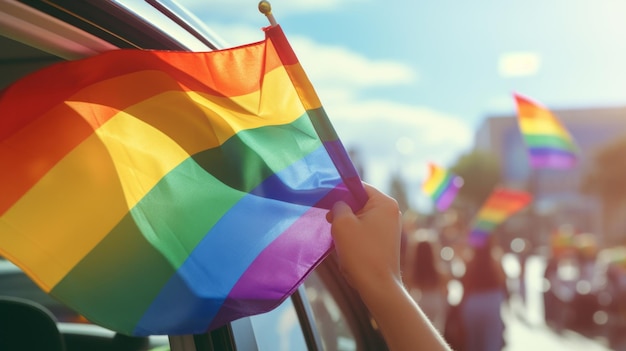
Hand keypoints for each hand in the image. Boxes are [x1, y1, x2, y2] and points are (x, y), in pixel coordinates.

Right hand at [326, 183, 401, 298]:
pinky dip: (353, 235)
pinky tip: (345, 247)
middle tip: (330, 222)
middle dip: (343, 211)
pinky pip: (364, 230)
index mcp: (385, 203)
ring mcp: (390, 228)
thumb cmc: (360, 253)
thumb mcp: (342, 223)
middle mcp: (391, 212)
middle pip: (360, 202)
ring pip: (360, 217)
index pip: (359, 187)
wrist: (377, 285)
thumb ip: (338, 206)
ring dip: (346, 225)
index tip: (326, 200)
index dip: (340, 191)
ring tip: (338, 238)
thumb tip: (339, 205)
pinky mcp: (385, 241)